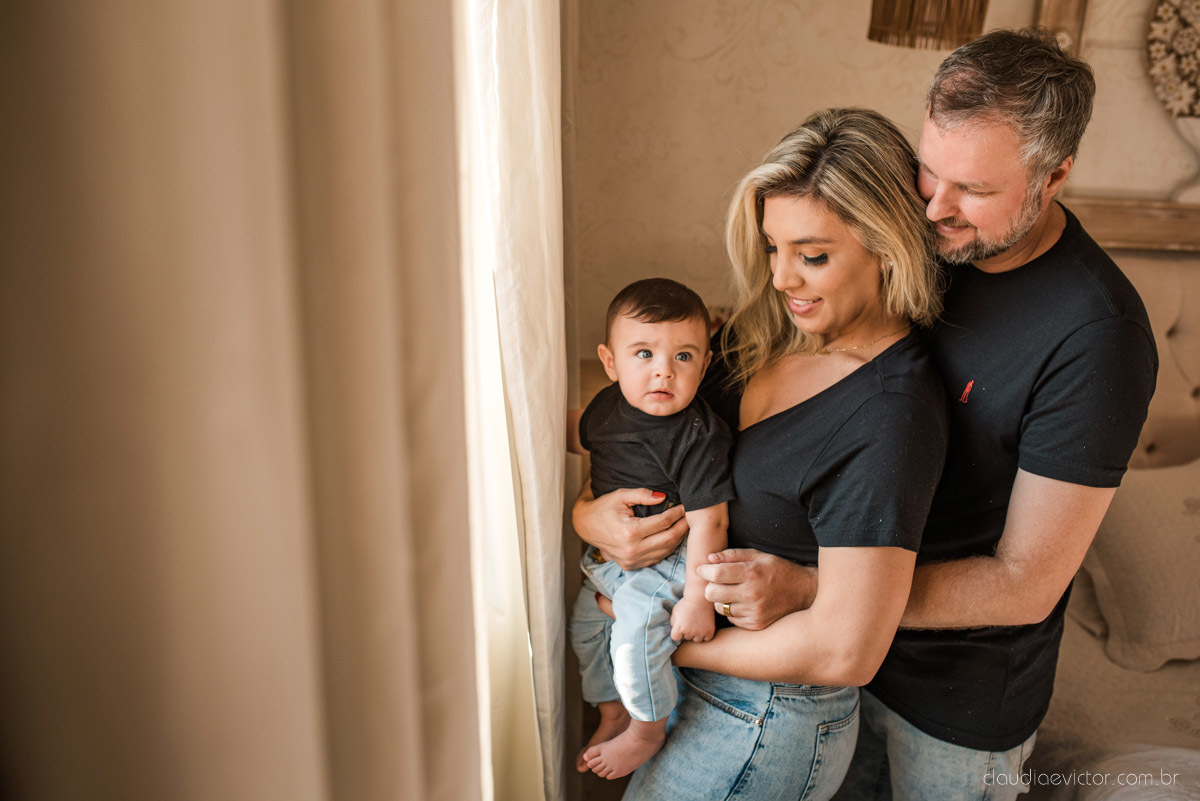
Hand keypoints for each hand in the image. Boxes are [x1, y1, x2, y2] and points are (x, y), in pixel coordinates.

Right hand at [572, 486, 687, 570]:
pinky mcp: (631, 566)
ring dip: (678, 539)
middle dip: (682, 527)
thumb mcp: (621, 496)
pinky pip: (656, 558)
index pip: (663, 522)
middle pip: (668, 539)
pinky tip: (673, 537)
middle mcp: (632, 550)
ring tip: (685, 526)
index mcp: (630, 532)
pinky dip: (667, 548)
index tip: (684, 506)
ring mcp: (632, 561)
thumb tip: (664, 497)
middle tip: (691, 517)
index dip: (677, 513)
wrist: (586, 525)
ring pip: (665, 551)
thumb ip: (642, 495)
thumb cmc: (604, 507)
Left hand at [670, 599, 714, 642]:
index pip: (675, 637)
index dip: (677, 633)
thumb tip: (674, 628)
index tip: (680, 627)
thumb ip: (673, 621)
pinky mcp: (709, 631)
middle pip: (687, 638)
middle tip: (690, 621)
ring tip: (697, 624)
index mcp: (679, 627)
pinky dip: (706, 634)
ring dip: (697, 634)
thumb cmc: (686, 603)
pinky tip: (704, 627)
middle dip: (687, 631)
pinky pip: (707, 639)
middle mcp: (689, 632)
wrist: (700, 598)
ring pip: (697, 639)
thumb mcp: (675, 610)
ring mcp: (700, 632)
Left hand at [698, 549, 815, 629]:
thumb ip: (732, 555)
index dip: (704, 571)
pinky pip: (731, 618)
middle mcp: (751, 594)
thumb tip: (710, 559)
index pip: (716, 574)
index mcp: (751, 574)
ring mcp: (754, 612)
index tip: (703, 569)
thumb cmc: (778, 570)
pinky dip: (732, 611)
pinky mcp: (756, 624)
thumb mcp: (758, 556)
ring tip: (733, 592)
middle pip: (711, 593)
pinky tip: (743, 602)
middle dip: (710, 586)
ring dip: (721, 599)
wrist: (803, 592)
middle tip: (717, 582)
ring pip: (719, 607)